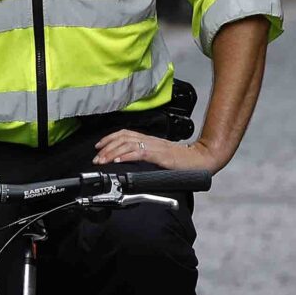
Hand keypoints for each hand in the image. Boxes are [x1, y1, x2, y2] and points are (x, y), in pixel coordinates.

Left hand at [91, 129, 221, 172]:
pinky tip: (117, 161)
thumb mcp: (157, 155)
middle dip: (106, 147)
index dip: (109, 138)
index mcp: (148, 139)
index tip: (97, 146)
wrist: (199, 160)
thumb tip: (126, 160)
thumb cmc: (180, 159)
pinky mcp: (159, 155)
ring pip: (127, 144)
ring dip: (112, 152)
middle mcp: (149, 140)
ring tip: (102, 161)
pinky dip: (126, 156)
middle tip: (96, 158)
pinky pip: (139, 153)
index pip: (124, 133)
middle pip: (122, 137)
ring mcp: (154, 146)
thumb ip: (144, 154)